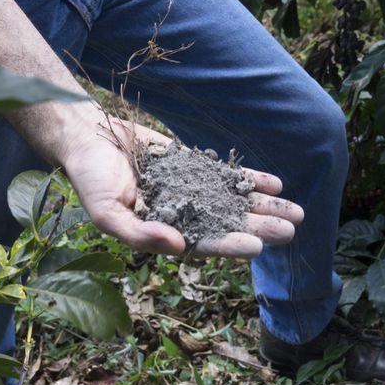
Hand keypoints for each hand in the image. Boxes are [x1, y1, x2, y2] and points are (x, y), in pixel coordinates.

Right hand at [61, 118, 303, 257]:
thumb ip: (141, 234)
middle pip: (228, 224)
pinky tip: (275, 183)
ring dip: (264, 206)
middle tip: (291, 229)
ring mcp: (191, 191)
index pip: (203, 244)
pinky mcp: (194, 167)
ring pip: (234, 201)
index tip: (257, 246)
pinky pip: (227, 175)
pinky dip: (250, 179)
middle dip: (260, 227)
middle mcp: (183, 216)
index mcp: (163, 234)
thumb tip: (180, 247)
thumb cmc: (90, 179)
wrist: (88, 136)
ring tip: (296, 210)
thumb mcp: (106, 213)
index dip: (230, 245)